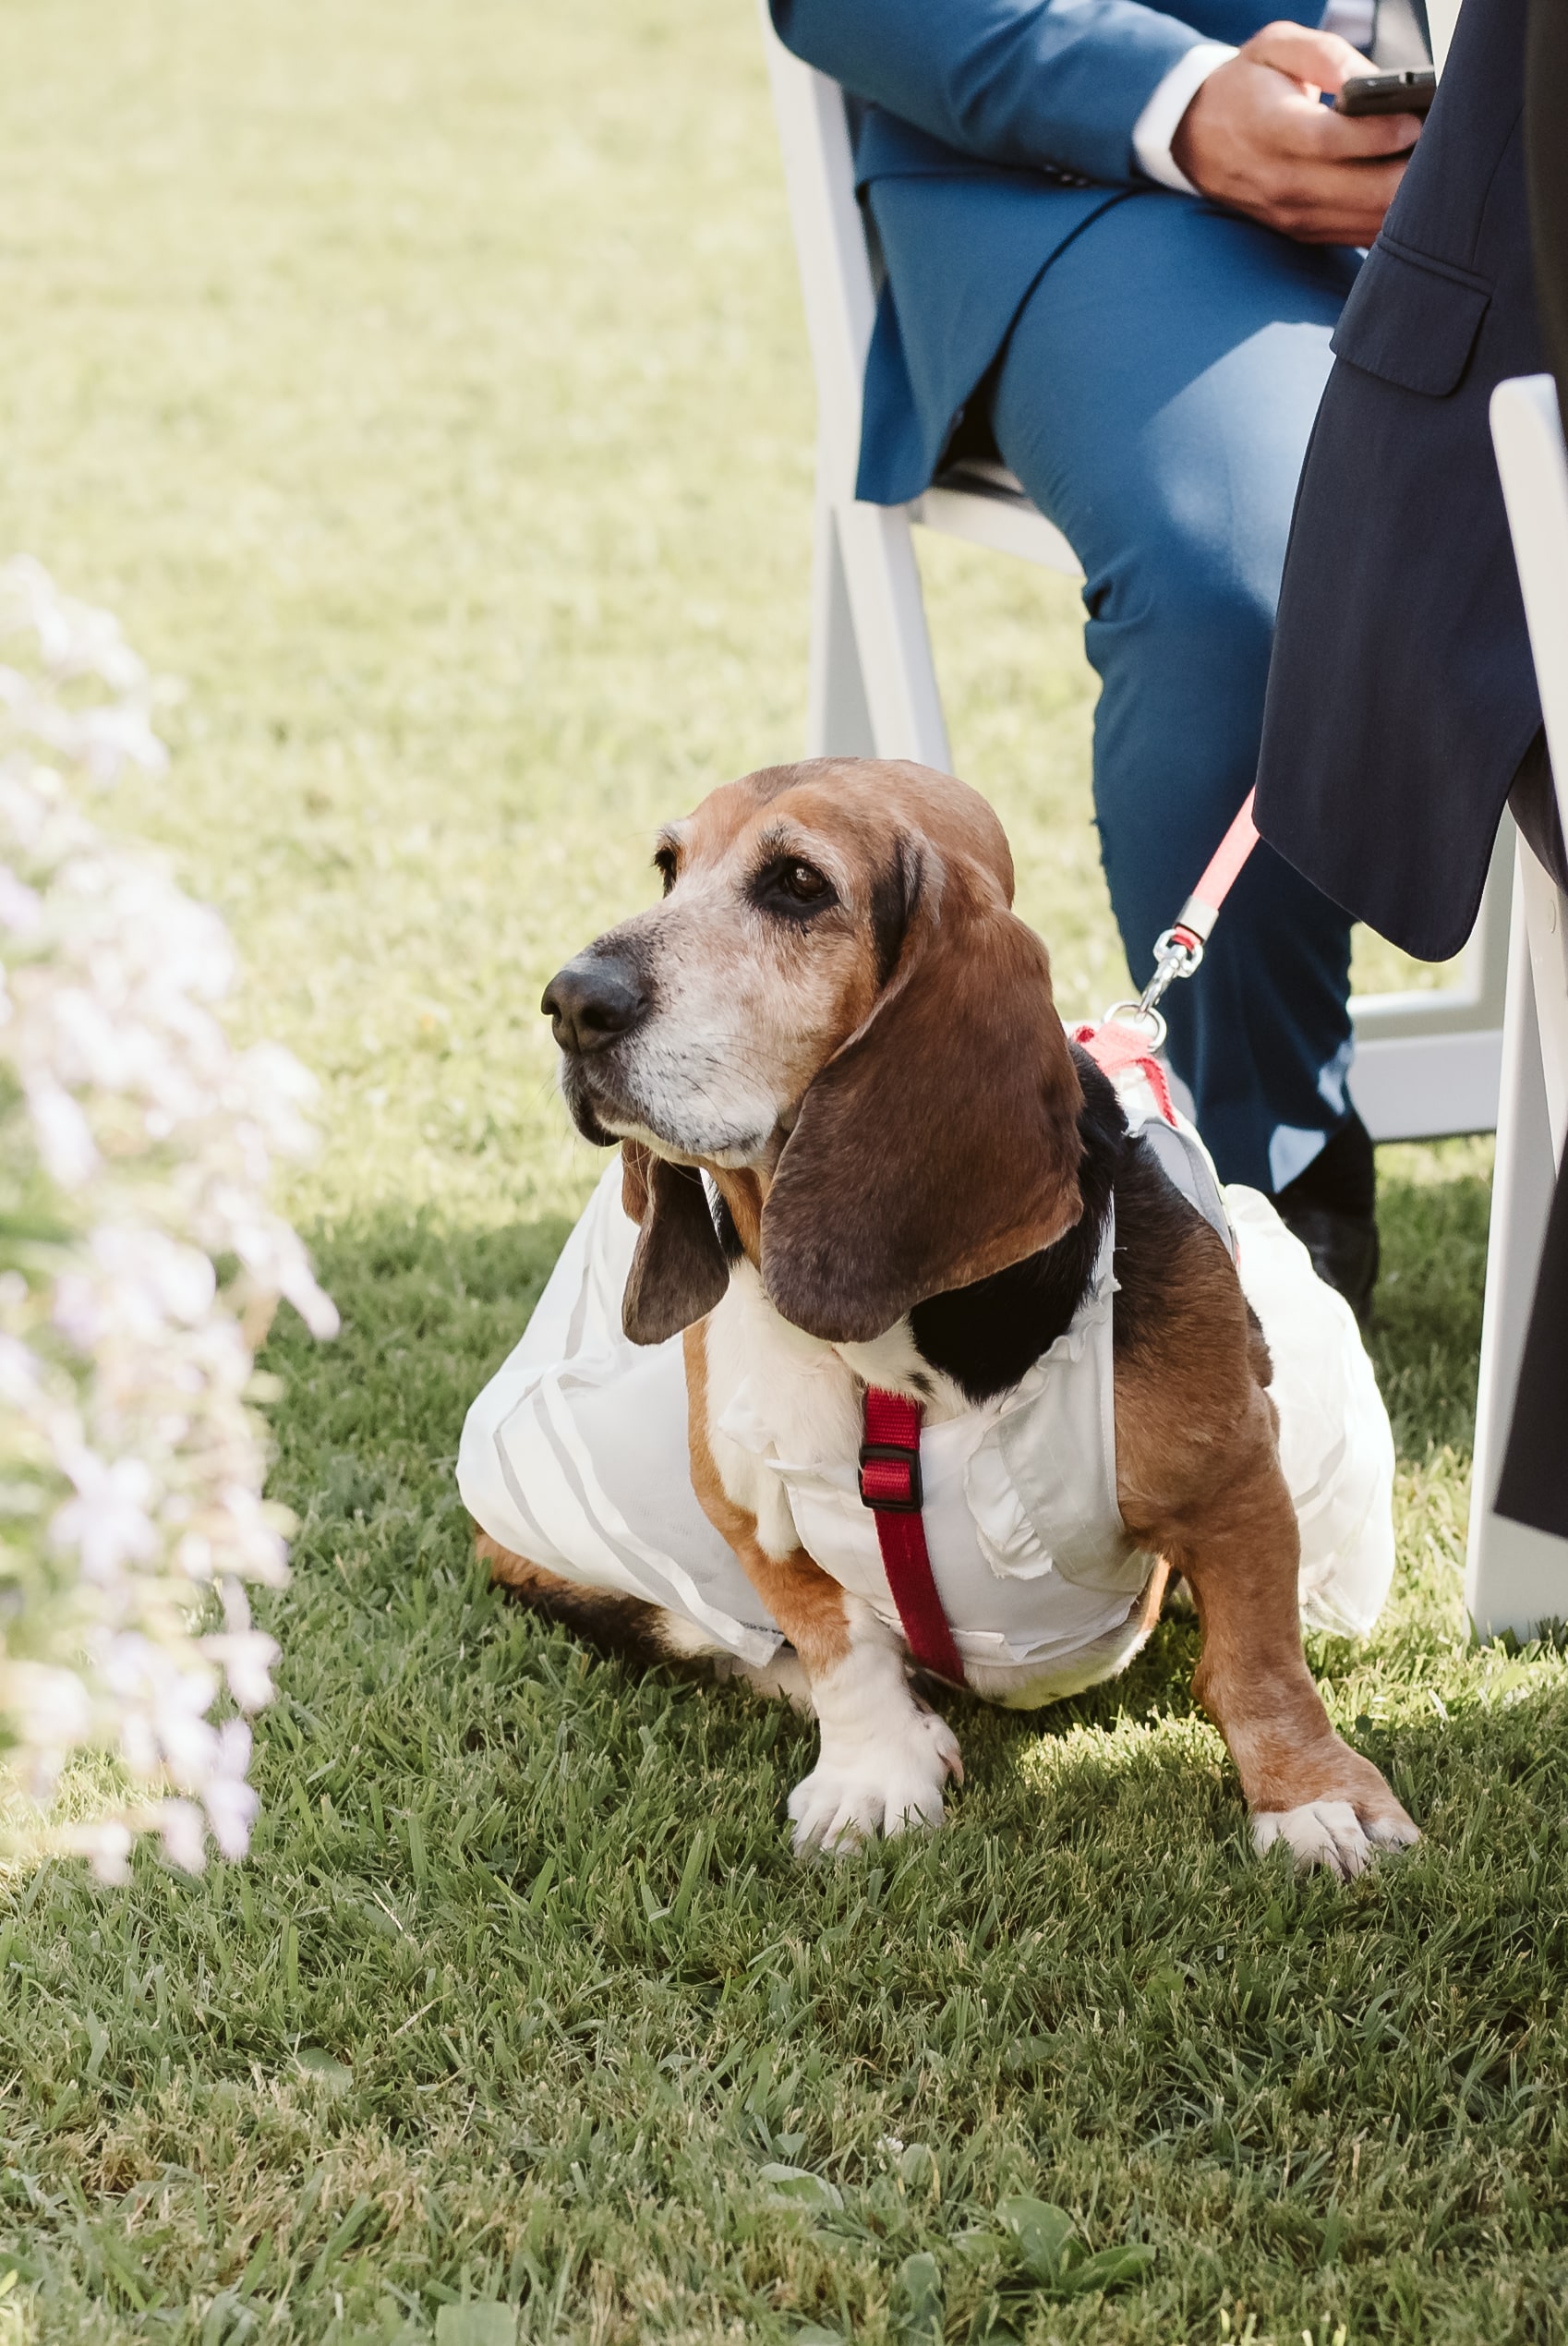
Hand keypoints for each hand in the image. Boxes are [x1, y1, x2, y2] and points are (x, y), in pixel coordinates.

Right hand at [1171, 21, 1422, 243]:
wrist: (1197, 138)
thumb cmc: (1246, 85)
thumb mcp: (1275, 47)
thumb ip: (1324, 53)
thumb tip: (1371, 79)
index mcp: (1272, 128)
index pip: (1332, 140)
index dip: (1380, 134)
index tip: (1415, 119)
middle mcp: (1281, 180)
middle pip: (1361, 191)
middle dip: (1408, 172)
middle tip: (1437, 147)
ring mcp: (1292, 214)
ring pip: (1366, 220)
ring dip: (1405, 201)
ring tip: (1429, 169)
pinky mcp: (1303, 233)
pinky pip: (1357, 236)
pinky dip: (1389, 219)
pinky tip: (1407, 194)